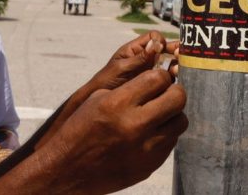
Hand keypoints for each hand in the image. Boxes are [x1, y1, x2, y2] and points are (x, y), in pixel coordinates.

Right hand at [48, 69, 187, 193]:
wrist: (67, 171)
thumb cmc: (80, 129)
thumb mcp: (97, 98)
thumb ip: (130, 87)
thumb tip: (160, 78)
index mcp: (119, 104)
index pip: (159, 79)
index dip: (160, 76)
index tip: (156, 80)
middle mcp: (135, 127)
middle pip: (178, 98)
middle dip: (173, 92)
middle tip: (165, 94)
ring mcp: (145, 149)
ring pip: (180, 122)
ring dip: (172, 115)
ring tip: (158, 115)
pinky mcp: (150, 166)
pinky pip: (171, 143)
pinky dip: (164, 135)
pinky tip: (149, 134)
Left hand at [82, 31, 178, 97]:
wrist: (101, 103)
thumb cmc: (107, 82)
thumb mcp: (121, 68)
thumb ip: (139, 58)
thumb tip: (157, 44)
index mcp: (137, 49)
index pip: (154, 37)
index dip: (161, 41)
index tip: (162, 48)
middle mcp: (147, 58)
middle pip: (167, 49)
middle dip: (175, 52)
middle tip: (178, 58)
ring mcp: (152, 71)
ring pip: (170, 63)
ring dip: (176, 65)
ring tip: (176, 72)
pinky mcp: (156, 84)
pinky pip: (168, 78)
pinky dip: (174, 79)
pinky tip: (176, 82)